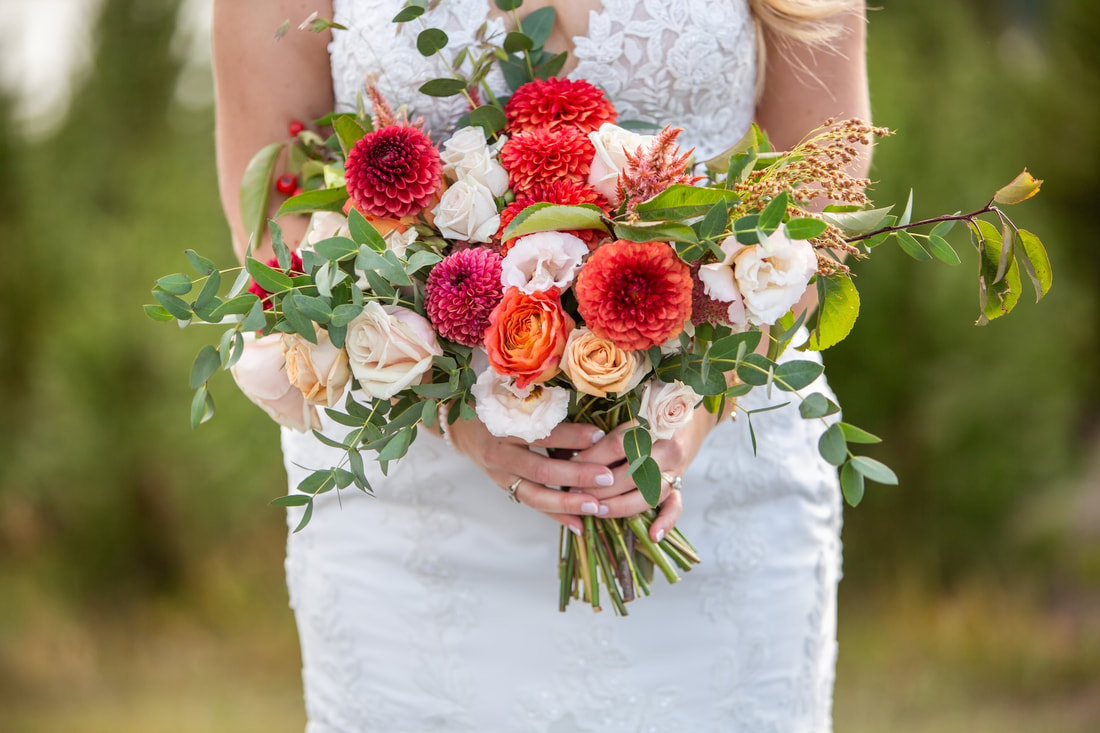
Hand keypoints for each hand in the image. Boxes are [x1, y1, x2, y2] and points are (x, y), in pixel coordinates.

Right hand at [446, 417, 615, 535]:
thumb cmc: (495, 404)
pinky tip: (579, 524)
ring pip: (535, 495)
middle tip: (607, 476)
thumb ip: (543, 404)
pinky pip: (532, 504)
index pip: (542, 433)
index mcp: (503, 425)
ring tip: (596, 507)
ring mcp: (501, 475)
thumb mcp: (513, 397)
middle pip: (540, 469)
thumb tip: (587, 409)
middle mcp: (500, 453)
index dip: (572, 436)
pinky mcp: (505, 488)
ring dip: (567, 503)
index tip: (601, 435)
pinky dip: (556, 515)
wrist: (460, 425)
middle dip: (576, 475)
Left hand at [571, 409, 714, 540]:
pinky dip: (666, 522)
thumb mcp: (627, 412)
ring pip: (649, 493)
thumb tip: (565, 452)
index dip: (592, 457)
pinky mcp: (680, 484)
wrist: (687, 415)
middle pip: (632, 473)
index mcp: (652, 423)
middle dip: (600, 486)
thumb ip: (602, 432)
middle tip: (574, 492)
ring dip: (620, 506)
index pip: (618, 444)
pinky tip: (653, 536)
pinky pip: (675, 506)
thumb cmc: (646, 413)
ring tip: (596, 510)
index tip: (569, 464)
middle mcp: (667, 446)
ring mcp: (676, 468)